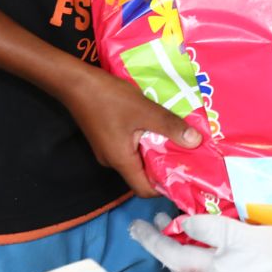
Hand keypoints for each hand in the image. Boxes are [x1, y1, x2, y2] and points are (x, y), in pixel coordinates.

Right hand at [61, 66, 201, 196]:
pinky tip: (157, 124)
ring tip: (177, 136)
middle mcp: (113, 160)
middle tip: (188, 152)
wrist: (75, 82)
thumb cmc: (109, 98)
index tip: (186, 175)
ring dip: (156, 148)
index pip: (145, 189)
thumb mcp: (144, 110)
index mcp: (121, 161)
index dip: (166, 187)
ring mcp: (108, 148)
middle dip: (165, 165)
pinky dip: (145, 138)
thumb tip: (196, 142)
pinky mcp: (106, 136)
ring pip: (137, 157)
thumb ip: (170, 126)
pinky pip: (130, 145)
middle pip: (143, 173)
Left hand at [129, 212, 271, 271]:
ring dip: (185, 245)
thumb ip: (209, 228)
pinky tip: (213, 238)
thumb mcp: (240, 234)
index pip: (170, 254)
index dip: (151, 239)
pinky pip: (214, 265)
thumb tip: (184, 224)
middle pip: (180, 263)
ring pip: (197, 265)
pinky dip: (204, 250)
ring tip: (182, 223)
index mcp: (211, 271)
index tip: (136, 227)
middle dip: (166, 241)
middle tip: (158, 221)